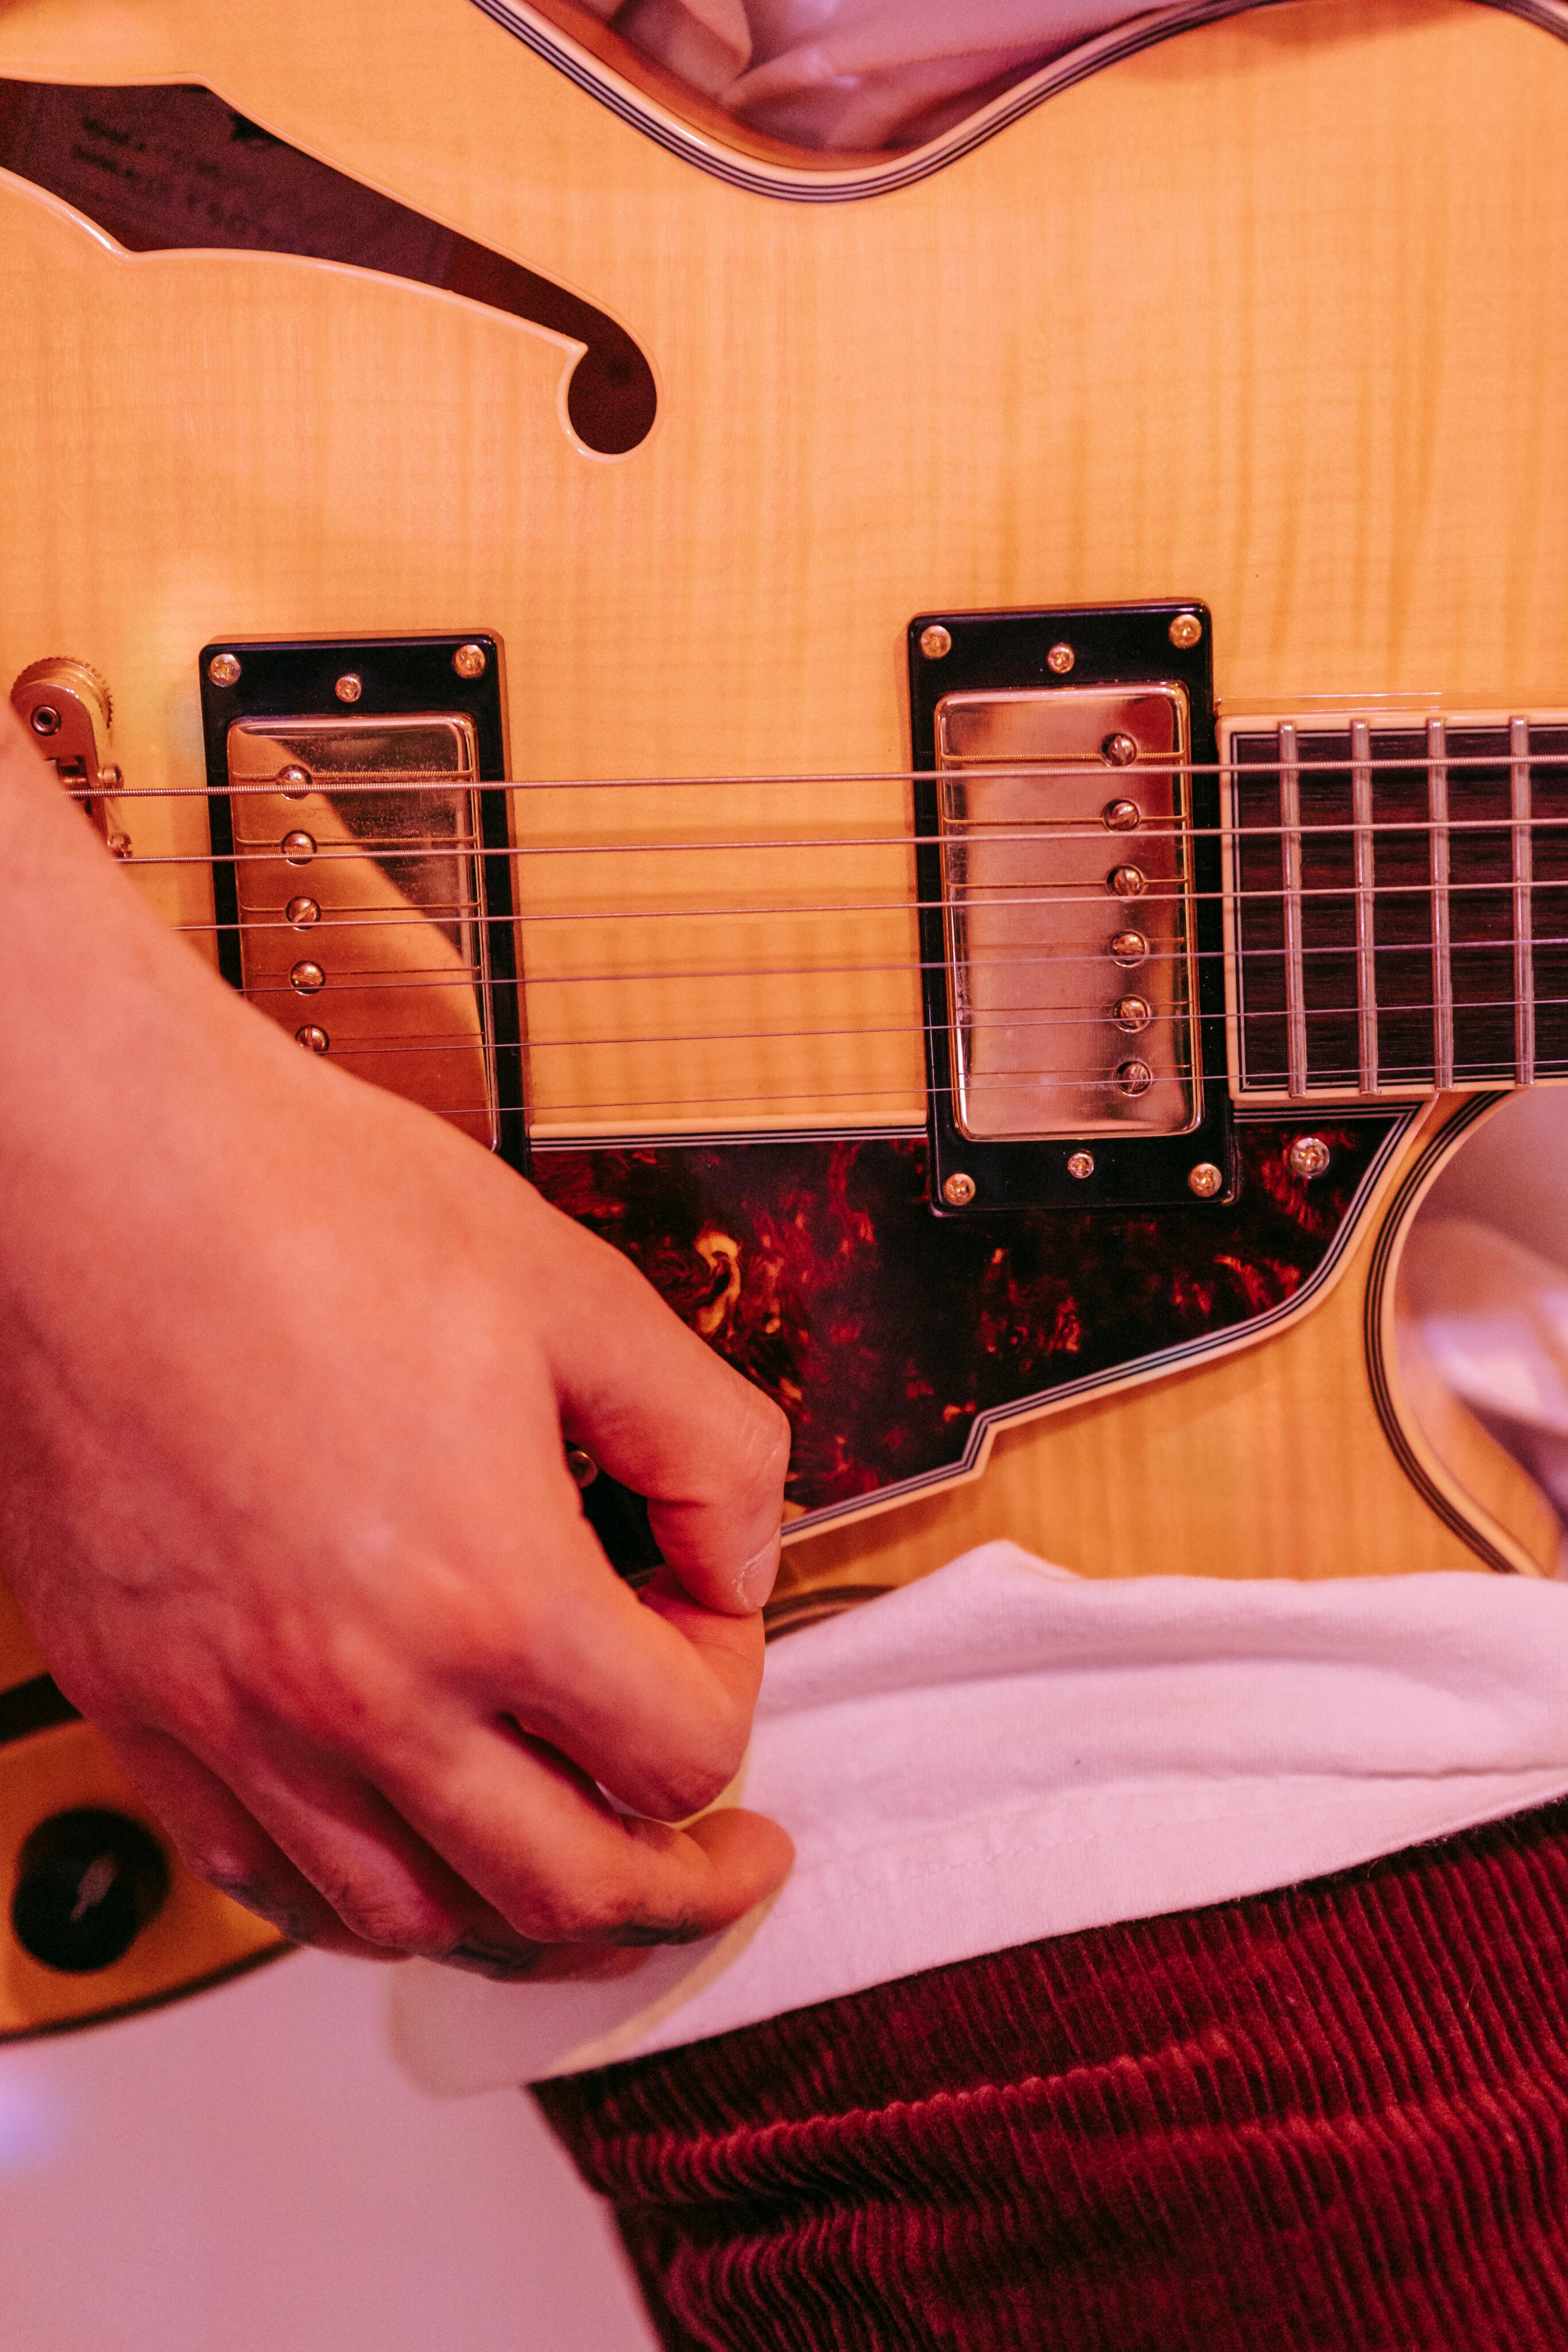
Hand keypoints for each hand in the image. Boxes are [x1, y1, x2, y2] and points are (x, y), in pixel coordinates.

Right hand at [0, 710, 792, 1974]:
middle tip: (726, 1858)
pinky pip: (257, 1880)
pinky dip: (356, 1894)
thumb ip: (704, 1445)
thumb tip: (740, 1554)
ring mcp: (233, 1718)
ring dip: (520, 1911)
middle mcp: (358, 1694)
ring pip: (407, 1918)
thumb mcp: (578, 1295)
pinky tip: (402, 1846)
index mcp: (489, 1594)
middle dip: (678, 1881)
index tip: (707, 1614)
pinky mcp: (140, 1707)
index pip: (677, 1751)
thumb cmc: (311, 1211)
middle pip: (564, 1890)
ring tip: (573, 1861)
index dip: (732, 1684)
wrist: (102, 1182)